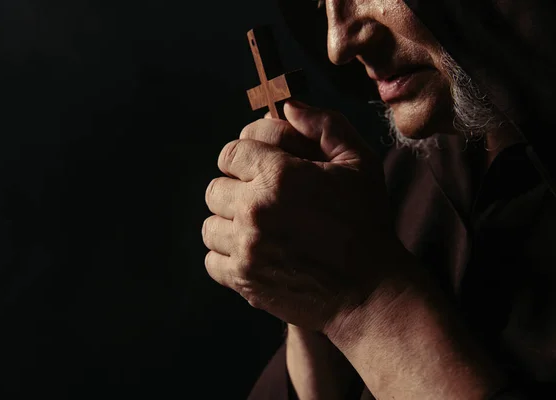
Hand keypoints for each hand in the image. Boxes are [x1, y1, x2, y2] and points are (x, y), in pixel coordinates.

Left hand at [202, 100, 406, 332]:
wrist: (370, 291)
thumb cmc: (367, 223)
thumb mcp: (359, 163)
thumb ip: (324, 126)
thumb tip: (288, 107)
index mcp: (280, 175)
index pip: (231, 152)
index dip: (245, 157)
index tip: (259, 168)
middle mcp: (255, 209)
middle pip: (215, 188)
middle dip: (236, 189)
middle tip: (262, 199)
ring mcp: (246, 247)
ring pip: (210, 225)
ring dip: (229, 224)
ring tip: (257, 228)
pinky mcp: (244, 280)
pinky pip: (211, 260)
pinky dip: (226, 256)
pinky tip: (252, 253)